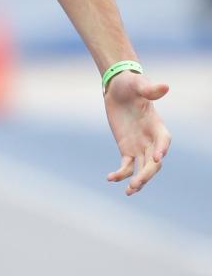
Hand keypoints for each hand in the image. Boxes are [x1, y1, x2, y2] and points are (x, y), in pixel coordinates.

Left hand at [104, 70, 170, 194]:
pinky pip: (126, 165)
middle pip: (154, 161)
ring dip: (138, 180)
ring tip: (128, 191)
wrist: (117, 88)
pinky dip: (120, 174)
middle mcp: (151, 139)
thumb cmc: (130, 84)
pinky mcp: (126, 149)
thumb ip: (149, 89)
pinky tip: (110, 178)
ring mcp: (139, 146)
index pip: (164, 140)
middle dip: (147, 173)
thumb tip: (165, 86)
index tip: (157, 157)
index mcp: (156, 124)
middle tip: (136, 183)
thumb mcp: (138, 84)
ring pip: (142, 168)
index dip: (162, 148)